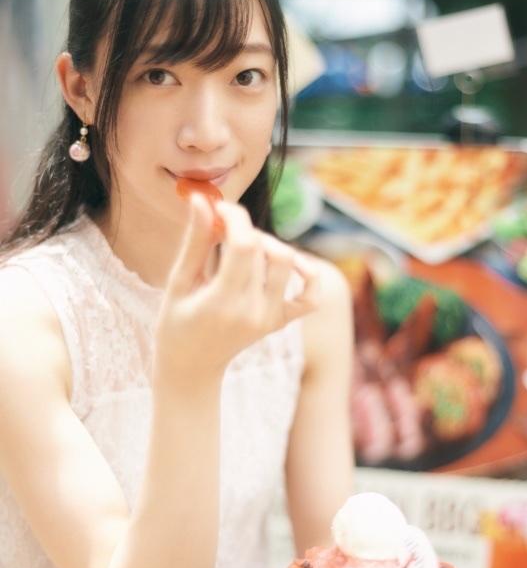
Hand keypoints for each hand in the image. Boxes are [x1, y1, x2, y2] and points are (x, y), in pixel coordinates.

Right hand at [154, 194, 319, 389]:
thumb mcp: (179, 281)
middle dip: (246, 229)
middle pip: (266, 250)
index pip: (243, 245)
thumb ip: (196, 241)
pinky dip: (308, 275)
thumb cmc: (176, 323)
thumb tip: (202, 199)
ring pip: (288, 263)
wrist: (192, 368)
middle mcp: (252, 311)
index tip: (219, 207)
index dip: (235, 217)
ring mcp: (271, 318)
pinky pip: (310, 296)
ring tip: (244, 248)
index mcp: (222, 302)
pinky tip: (290, 263)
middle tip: (223, 229)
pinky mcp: (280, 321)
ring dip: (269, 245)